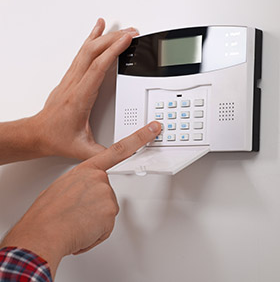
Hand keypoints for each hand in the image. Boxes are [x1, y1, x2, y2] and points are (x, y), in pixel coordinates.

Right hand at [0, 121, 160, 277]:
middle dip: (95, 204)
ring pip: (106, 210)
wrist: (41, 233)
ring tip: (76, 220)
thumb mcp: (64, 186)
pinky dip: (96, 232)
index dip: (138, 138)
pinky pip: (106, 225)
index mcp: (86, 169)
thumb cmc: (46, 212)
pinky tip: (82, 229)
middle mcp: (99, 178)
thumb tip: (86, 191)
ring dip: (94, 220)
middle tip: (77, 210)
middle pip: (107, 192)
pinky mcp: (110, 211)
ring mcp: (106, 194)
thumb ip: (82, 183)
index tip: (152, 130)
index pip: (118, 149)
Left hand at [33, 18, 138, 159]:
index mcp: (80, 98)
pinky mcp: (71, 79)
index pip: (98, 68)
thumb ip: (106, 152)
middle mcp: (74, 84)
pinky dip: (90, 39)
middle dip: (114, 39)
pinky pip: (81, 54)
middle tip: (131, 32)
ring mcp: (71, 79)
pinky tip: (96, 32)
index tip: (126, 40)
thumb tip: (126, 152)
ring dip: (104, 38)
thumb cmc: (57, 137)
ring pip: (86, 50)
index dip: (113, 52)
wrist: (38, 133)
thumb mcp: (84, 150)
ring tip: (118, 29)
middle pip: (93, 53)